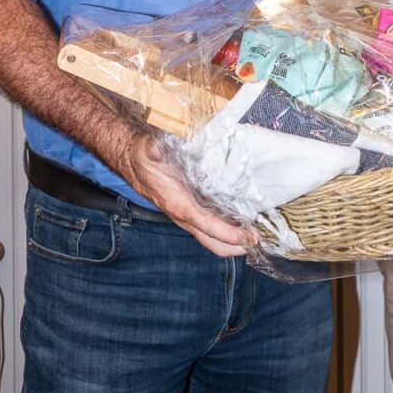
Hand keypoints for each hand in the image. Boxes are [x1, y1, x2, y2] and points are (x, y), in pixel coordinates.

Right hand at [124, 132, 254, 256]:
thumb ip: (156, 149)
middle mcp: (185, 214)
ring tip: (256, 232)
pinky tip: (242, 218)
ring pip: (213, 237)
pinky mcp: (192, 209)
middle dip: (237, 247)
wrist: (134, 159)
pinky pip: (211, 225)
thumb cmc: (145, 156)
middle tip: (258, 239)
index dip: (229, 234)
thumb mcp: (150, 149)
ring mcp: (189, 214)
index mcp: (178, 203)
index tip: (248, 236)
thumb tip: (159, 145)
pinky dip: (228, 228)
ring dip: (234, 239)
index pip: (207, 225)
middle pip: (213, 242)